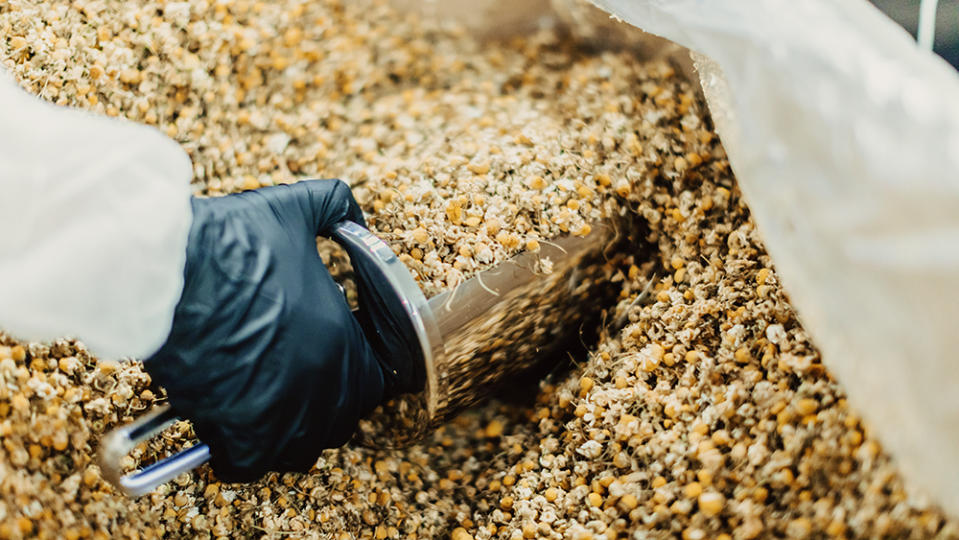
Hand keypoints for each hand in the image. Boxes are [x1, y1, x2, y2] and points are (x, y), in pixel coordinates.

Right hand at [144, 179, 413, 481]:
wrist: (172, 273)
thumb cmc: (233, 243)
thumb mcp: (293, 209)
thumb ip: (333, 206)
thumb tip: (351, 212)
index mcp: (344, 341)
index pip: (380, 380)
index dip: (359, 372)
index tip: (335, 363)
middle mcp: (324, 386)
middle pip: (341, 418)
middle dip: (323, 404)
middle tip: (295, 382)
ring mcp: (285, 415)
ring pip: (300, 449)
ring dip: (287, 434)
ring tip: (265, 408)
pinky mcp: (240, 433)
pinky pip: (250, 465)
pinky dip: (240, 456)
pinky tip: (226, 430)